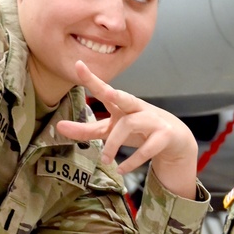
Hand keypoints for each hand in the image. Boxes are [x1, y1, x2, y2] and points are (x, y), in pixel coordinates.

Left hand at [55, 61, 198, 198]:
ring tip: (105, 159)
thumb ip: (86, 130)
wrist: (175, 140)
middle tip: (108, 91)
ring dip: (114, 143)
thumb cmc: (139, 130)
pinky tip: (120, 169)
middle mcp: (137, 108)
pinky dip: (132, 161)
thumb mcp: (111, 130)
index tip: (78, 65)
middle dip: (117, 94)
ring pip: (131, 125)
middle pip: (125, 98)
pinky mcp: (164, 136)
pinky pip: (147, 148)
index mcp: (122, 104)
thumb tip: (58, 127)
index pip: (104, 90)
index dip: (91, 79)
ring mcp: (152, 121)